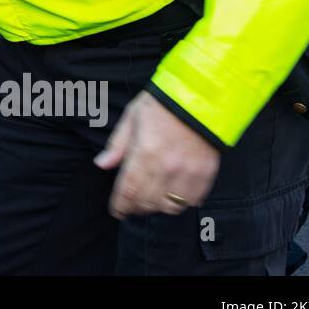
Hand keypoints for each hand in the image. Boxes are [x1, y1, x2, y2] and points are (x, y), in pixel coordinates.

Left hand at [95, 91, 220, 218]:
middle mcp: (167, 166)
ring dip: (156, 208)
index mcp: (146, 152)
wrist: (201, 97)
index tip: (116, 211)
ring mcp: (189, 172)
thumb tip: (102, 165)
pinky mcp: (206, 173)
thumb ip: (117, 145)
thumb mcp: (132, 117)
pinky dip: (181, 204)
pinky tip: (172, 197)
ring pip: (169, 206)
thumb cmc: (162, 104)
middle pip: (147, 201)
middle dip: (135, 208)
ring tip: (149, 202)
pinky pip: (192, 201)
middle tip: (130, 207)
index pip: (129, 190)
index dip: (120, 205)